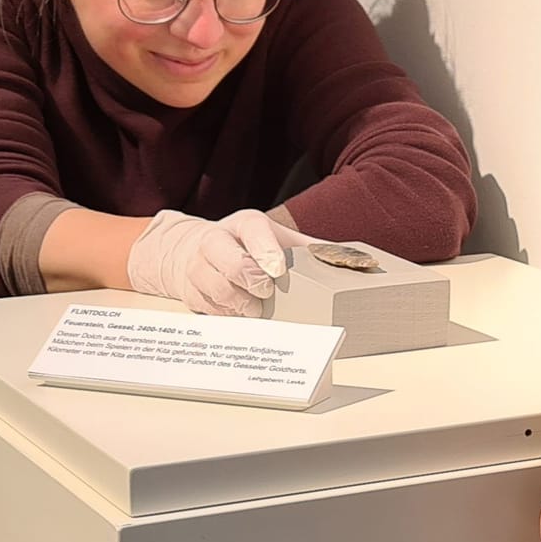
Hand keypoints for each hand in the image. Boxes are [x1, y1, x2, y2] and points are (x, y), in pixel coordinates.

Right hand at [126, 209, 312, 315]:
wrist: (191, 249)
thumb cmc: (247, 247)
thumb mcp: (277, 239)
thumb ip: (308, 249)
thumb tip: (351, 262)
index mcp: (245, 224)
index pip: (253, 229)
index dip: (265, 249)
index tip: (277, 270)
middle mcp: (216, 240)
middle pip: (225, 257)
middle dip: (248, 278)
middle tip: (265, 292)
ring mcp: (198, 266)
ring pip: (213, 286)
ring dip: (238, 302)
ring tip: (256, 310)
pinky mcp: (190, 291)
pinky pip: (206, 307)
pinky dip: (225, 315)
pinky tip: (239, 317)